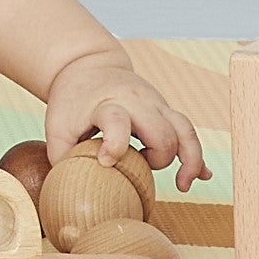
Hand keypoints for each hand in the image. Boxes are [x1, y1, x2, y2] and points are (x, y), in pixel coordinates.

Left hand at [43, 48, 204, 191]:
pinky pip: (189, 132)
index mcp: (107, 103)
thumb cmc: (72, 100)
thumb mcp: (57, 126)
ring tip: (182, 185)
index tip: (105, 162)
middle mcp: (137, 102)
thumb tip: (71, 191)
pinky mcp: (166, 111)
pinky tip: (202, 175)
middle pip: (161, 133)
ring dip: (189, 160)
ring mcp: (156, 105)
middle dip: (156, 159)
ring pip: (185, 130)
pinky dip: (196, 155)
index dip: (114, 145)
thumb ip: (62, 158)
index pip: (117, 120)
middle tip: (138, 167)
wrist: (89, 66)